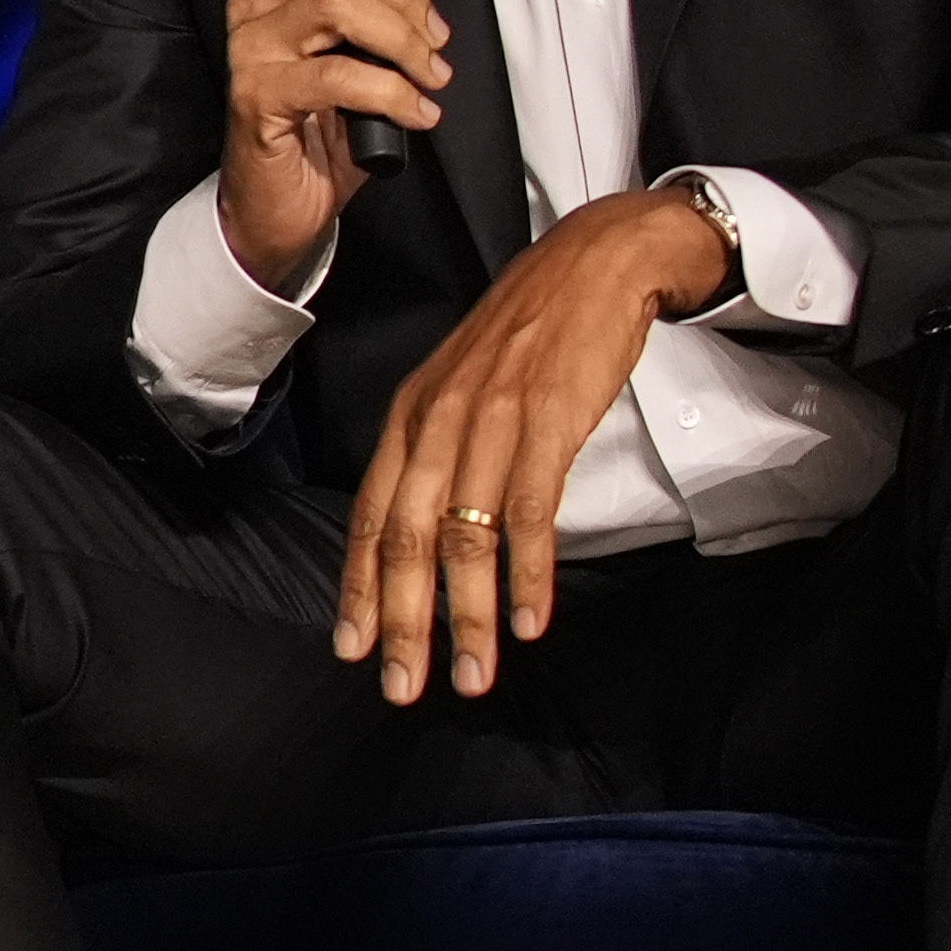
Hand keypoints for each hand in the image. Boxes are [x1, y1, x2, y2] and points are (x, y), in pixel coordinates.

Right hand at [219, 0, 448, 290]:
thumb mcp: (371, 46)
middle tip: (435, 39)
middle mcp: (254, 7)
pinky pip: (335, 75)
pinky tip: (415, 112)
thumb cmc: (324, 129)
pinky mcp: (256, 96)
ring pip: (336, 5)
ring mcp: (250, 50)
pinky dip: (391, 93)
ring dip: (403, 42)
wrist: (282, 205)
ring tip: (430, 76)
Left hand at [336, 185, 734, 703]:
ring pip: (466, 538)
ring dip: (469, 616)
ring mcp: (491, 422)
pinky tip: (531, 620)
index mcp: (409, 417)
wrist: (596, 263)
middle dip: (403, 622)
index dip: (360, 588)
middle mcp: (437, 422)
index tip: (353, 648)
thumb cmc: (530, 334)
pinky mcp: (548, 422)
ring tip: (476, 674)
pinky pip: (530, 513)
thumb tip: (423, 528)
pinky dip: (529, 574)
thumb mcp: (461, 388)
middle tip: (403, 687)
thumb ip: (439, 453)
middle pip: (408, 540)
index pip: (371, 517)